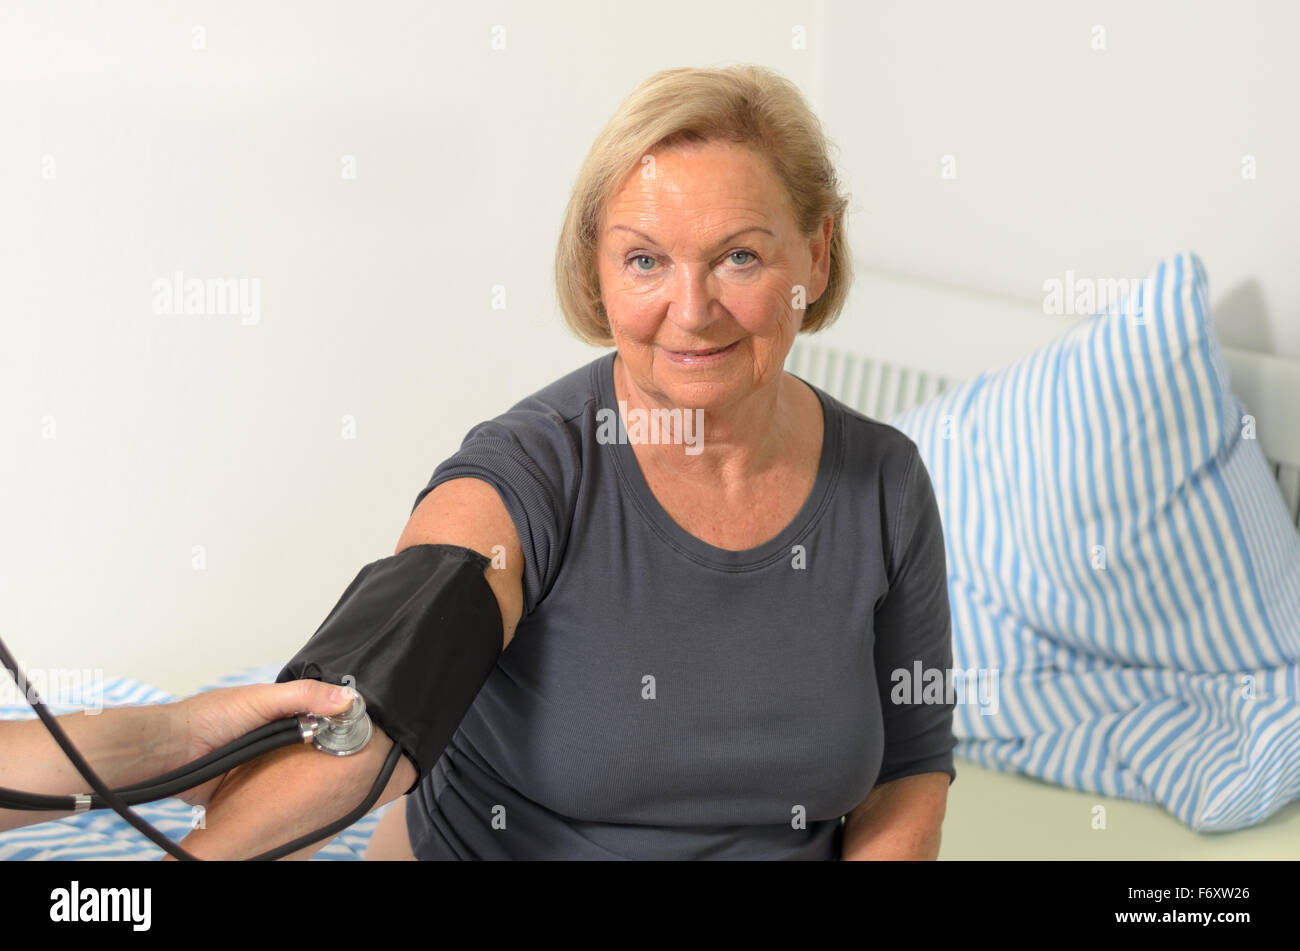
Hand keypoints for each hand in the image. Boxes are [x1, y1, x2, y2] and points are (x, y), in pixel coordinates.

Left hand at [169, 680, 354, 807]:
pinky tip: (300, 800)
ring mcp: (259, 762)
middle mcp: (270, 736)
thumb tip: (348, 698)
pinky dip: (283, 796)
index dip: (338, 723)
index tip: (360, 734)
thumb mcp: (263, 699)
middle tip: (350, 764)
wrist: (171, 754)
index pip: (318, 715)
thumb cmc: (208, 718)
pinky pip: (272, 794)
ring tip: (331, 784)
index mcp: (277, 711)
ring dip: (304, 776)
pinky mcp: (247, 788)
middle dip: (325, 754)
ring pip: (294, 771)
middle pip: (310, 746)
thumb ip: (304, 695)